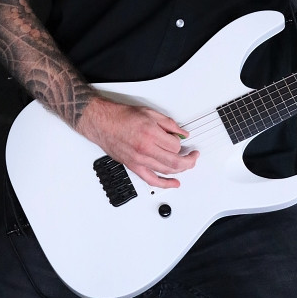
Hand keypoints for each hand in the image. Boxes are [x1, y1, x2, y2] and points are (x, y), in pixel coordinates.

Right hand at [76, 95, 198, 188]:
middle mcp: (146, 149)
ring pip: (167, 171)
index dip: (181, 142)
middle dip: (189, 160)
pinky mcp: (134, 167)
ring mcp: (139, 160)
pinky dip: (165, 184)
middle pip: (175, 161)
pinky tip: (174, 183)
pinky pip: (152, 180)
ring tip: (187, 165)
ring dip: (181, 169)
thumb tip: (182, 133)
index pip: (176, 145)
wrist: (102, 123)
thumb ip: (168, 124)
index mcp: (151, 134)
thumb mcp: (149, 113)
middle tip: (194, 156)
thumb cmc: (121, 117)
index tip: (180, 139)